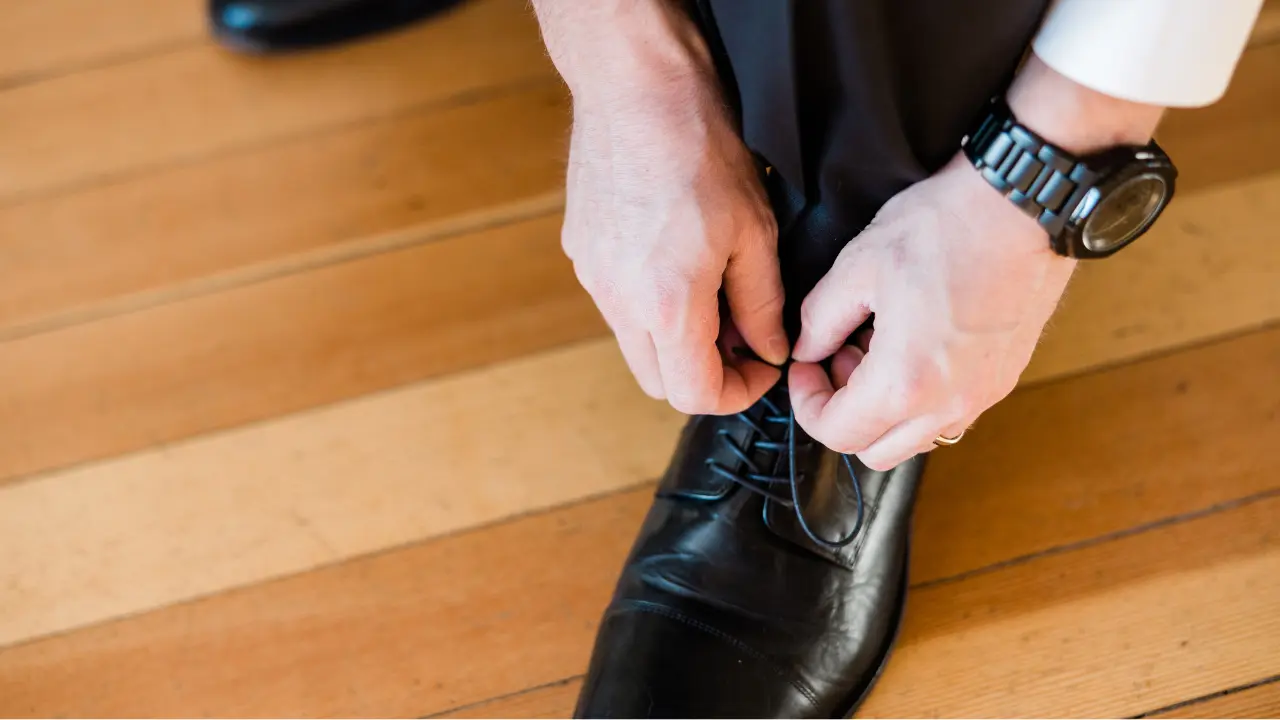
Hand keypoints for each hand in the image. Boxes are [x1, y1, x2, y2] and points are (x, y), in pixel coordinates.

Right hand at [559, 37, 787, 414]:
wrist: (636, 90)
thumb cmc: (700, 150)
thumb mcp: (754, 233)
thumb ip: (762, 306)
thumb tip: (768, 349)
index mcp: (667, 305)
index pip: (695, 394)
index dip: (737, 393)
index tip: (762, 366)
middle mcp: (619, 302)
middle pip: (659, 382)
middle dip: (705, 374)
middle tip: (743, 337)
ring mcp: (593, 279)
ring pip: (635, 345)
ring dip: (676, 341)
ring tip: (713, 294)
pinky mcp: (581, 254)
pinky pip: (616, 305)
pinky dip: (648, 307)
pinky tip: (676, 263)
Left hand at [788, 153, 1075, 469]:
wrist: (1023, 204)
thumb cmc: (944, 227)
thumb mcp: (857, 266)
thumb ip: (820, 320)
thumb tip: (807, 350)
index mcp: (905, 383)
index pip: (837, 434)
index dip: (807, 403)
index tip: (805, 367)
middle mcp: (949, 404)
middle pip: (875, 450)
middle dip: (843, 412)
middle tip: (837, 358)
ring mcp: (983, 396)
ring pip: (914, 438)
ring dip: (883, 409)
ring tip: (875, 348)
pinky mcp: (1003, 379)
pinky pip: (949, 414)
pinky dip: (920, 397)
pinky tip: (913, 344)